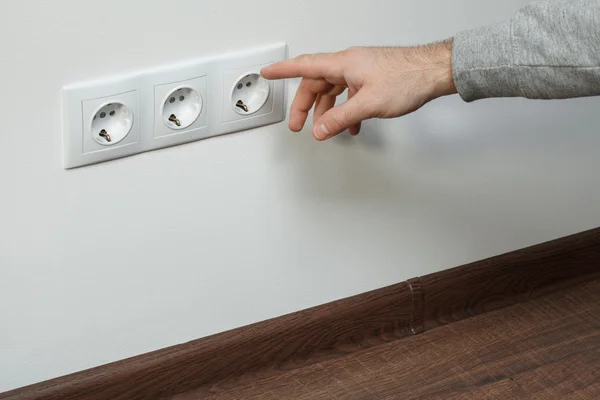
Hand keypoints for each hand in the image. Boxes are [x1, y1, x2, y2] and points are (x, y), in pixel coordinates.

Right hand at [261, 42, 456, 140]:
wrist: (434, 72)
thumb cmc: (407, 77)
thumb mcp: (368, 103)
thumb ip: (341, 118)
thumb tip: (320, 130)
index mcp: (343, 63)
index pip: (304, 65)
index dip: (283, 71)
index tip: (266, 72)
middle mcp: (349, 65)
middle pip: (316, 83)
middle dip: (304, 105)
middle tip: (297, 125)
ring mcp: (360, 72)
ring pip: (333, 91)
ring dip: (327, 112)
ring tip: (326, 130)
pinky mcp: (371, 80)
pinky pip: (349, 95)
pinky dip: (345, 111)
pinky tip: (351, 126)